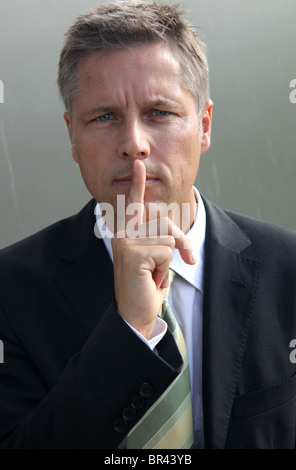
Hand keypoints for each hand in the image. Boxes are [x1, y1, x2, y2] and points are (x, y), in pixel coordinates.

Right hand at [111, 160, 195, 339]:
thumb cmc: (147, 286)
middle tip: (178, 261)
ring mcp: (125, 242)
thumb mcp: (159, 258)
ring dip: (168, 260)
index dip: (137, 184)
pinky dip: (165, 267)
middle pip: (165, 221)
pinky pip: (166, 250)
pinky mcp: (131, 253)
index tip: (138, 164)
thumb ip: (163, 240)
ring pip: (167, 237)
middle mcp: (122, 234)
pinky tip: (150, 278)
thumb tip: (174, 234)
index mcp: (127, 233)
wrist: (136, 313)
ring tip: (153, 274)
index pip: (134, 204)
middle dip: (179, 242)